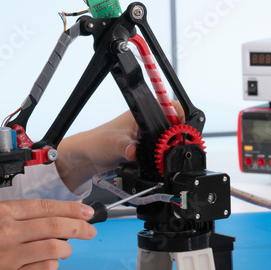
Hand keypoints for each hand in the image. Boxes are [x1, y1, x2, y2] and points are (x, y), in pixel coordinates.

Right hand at [0, 199, 95, 269]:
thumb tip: (63, 218)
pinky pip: (45, 268)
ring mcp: (10, 256)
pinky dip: (54, 264)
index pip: (47, 207)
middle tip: (90, 230)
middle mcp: (8, 232)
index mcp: (5, 212)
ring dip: (67, 248)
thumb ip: (26, 216)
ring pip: (54, 247)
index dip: (72, 209)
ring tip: (65, 249)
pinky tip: (50, 262)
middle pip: (55, 225)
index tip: (87, 212)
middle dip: (79, 227)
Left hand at [55, 101, 184, 190]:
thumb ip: (127, 148)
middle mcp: (146, 123)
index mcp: (141, 113)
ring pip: (168, 141)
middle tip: (171, 147)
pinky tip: (156, 163)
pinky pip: (160, 153)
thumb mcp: (114, 144)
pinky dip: (160, 159)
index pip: (169, 107)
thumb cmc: (97, 142)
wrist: (88, 158)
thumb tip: (135, 152)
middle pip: (172, 126)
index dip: (180, 116)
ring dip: (168, 149)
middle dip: (175, 137)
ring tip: (162, 155)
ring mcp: (146, 137)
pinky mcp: (145, 150)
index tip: (182, 129)